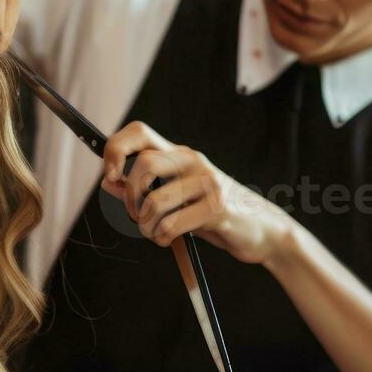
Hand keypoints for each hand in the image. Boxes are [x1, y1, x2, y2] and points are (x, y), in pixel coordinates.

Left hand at [100, 121, 293, 266]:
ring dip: (146, 226)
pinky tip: (169, 239)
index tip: (109, 175)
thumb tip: (109, 181)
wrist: (262, 230)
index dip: (116, 148)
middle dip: (131, 196)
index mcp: (179, 155)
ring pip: (154, 201)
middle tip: (137, 215)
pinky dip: (161, 238)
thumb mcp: (177, 197)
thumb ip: (144, 188)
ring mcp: (207, 182)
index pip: (138, 132)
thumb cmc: (213, 213)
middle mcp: (192, 161)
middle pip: (144, 163)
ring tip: (155, 233)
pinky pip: (171, 225)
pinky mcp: (217, 207)